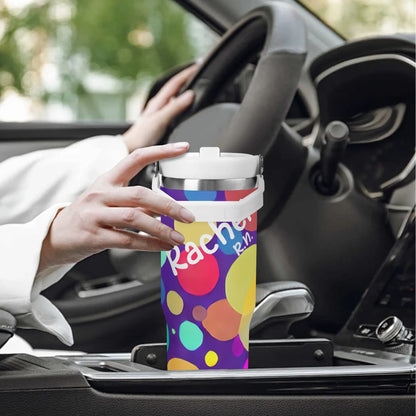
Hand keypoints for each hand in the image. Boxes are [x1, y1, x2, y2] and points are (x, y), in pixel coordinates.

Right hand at [38, 143, 194, 272]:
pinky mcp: (94, 236)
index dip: (161, 151)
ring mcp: (96, 214)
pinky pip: (128, 239)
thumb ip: (135, 201)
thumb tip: (164, 209)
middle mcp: (102, 193)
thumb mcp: (107, 199)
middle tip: (188, 216)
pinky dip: (150, 244)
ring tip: (179, 237)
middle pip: (141, 194)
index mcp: (108, 179)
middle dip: (169, 206)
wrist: (55, 236)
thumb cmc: (88, 215)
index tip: (183, 147)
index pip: (136, 157)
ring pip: (136, 218)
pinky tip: (163, 247)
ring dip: (162, 229)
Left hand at [122, 65, 197, 151]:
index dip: (187, 74)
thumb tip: (190, 94)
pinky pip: (173, 108)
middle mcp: (158, 105)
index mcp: (158, 102)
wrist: (130, 149)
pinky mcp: (160, 122)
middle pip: (174, 88)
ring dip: (183, 90)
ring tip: (193, 85)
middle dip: (186, 79)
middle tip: (197, 72)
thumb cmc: (141, 136)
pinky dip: (180, 103)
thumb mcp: (160, 120)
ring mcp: (158, 113)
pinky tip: (183, 107)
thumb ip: (175, 107)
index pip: (175, 82)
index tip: (197, 66)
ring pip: (174, 97)